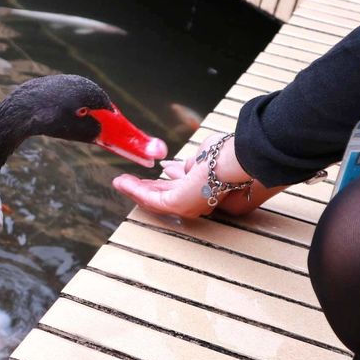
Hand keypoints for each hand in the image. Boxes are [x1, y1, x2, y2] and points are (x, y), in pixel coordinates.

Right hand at [112, 133, 281, 217]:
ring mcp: (186, 205)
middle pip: (163, 195)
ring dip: (134, 190)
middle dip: (143, 188)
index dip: (161, 181)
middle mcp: (195, 200)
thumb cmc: (228, 155)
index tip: (149, 175)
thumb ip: (189, 164)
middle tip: (126, 182)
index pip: (178, 186)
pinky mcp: (176, 204)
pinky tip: (123, 182)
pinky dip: (135, 190)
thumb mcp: (204, 156)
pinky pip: (151, 199)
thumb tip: (171, 167)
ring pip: (154, 199)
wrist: (239, 162)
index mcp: (204, 187)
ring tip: (119, 183)